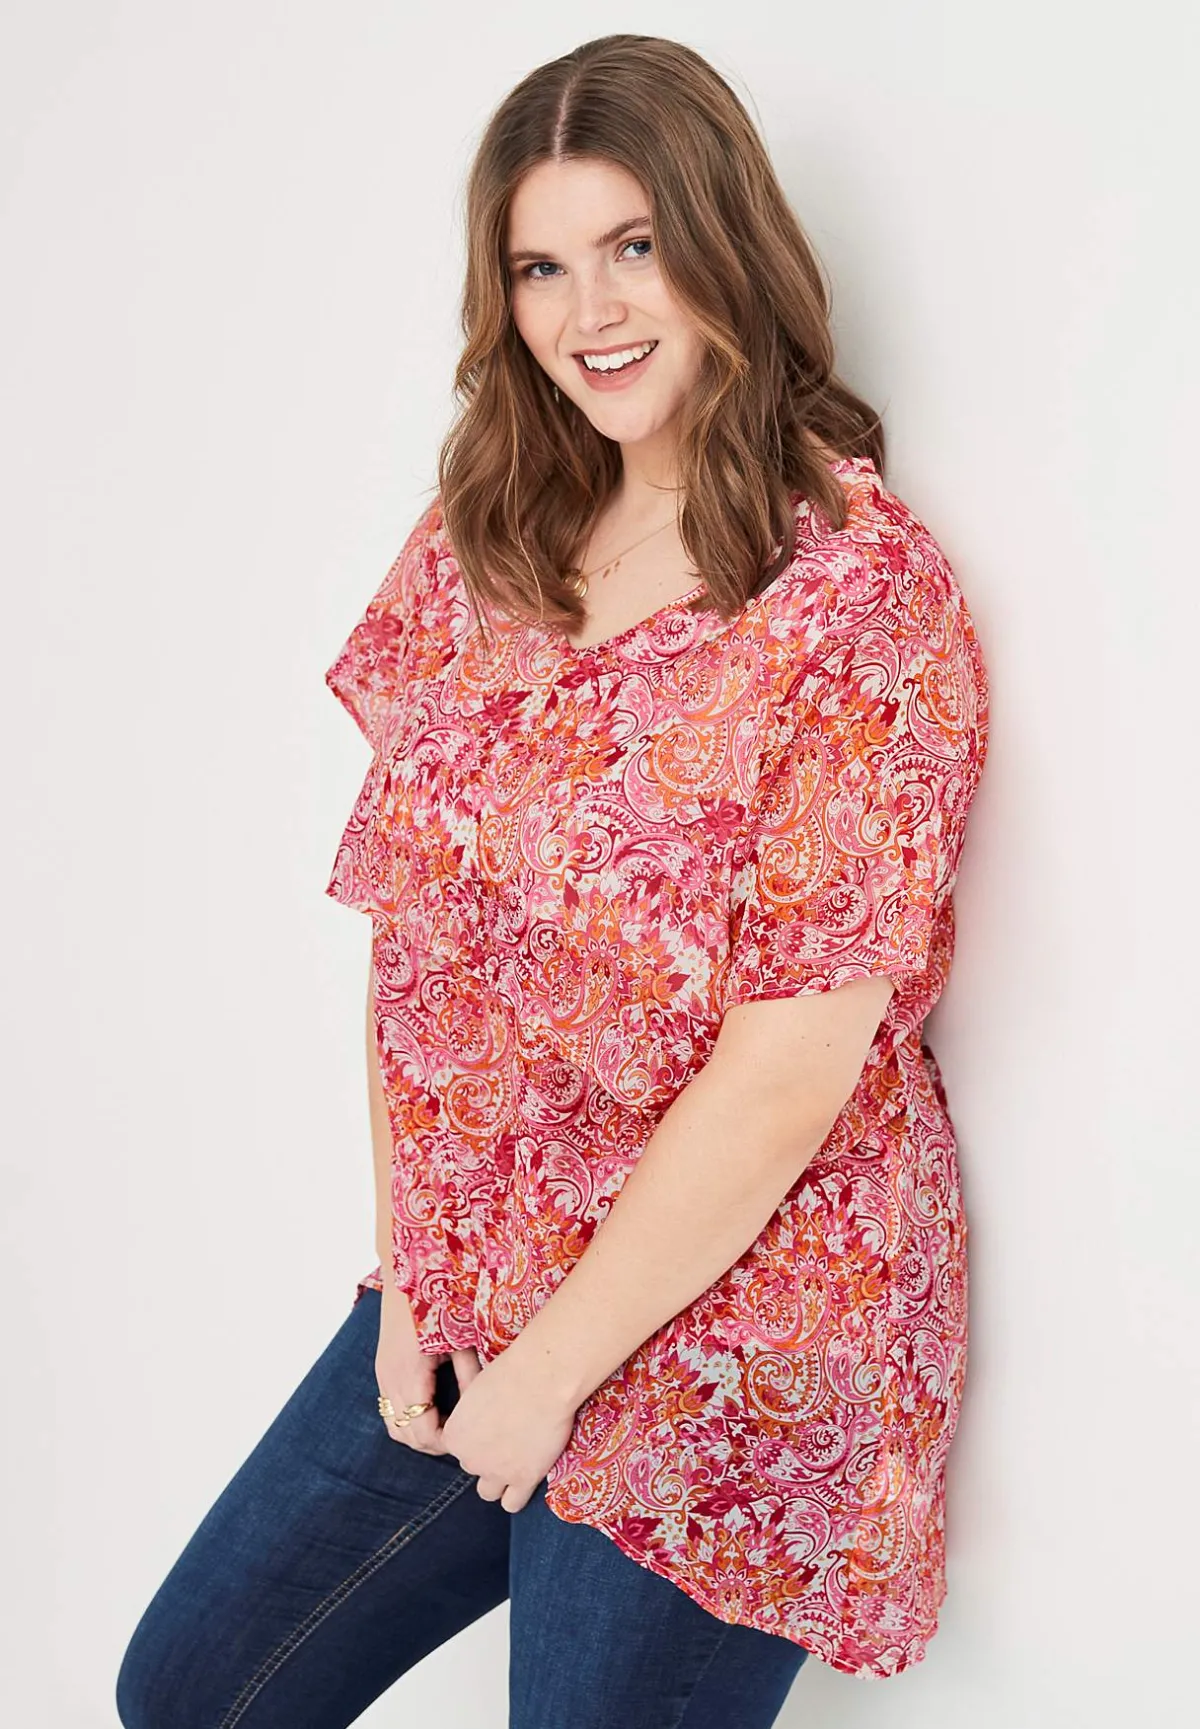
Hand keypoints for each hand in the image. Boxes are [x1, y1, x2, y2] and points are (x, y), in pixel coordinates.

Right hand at [375, 1280, 480, 1454]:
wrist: (407, 1272)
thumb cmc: (438, 1300)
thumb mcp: (461, 1338)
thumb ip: (470, 1374)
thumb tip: (481, 1409)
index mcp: (410, 1374)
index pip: (422, 1431)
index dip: (446, 1442)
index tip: (467, 1437)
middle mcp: (390, 1379)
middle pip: (405, 1435)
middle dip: (433, 1442)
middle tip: (461, 1436)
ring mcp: (382, 1375)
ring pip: (394, 1425)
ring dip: (417, 1432)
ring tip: (447, 1425)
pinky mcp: (382, 1369)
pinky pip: (389, 1409)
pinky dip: (407, 1419)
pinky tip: (432, 1408)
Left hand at [438, 1340, 577, 1511]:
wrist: (541, 1378)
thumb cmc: (512, 1372)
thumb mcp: (479, 1389)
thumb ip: (474, 1412)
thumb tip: (483, 1418)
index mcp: (454, 1435)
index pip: (458, 1448)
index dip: (475, 1438)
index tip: (492, 1426)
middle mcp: (470, 1458)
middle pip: (473, 1466)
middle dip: (488, 1456)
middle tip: (509, 1437)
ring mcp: (496, 1472)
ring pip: (488, 1492)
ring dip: (500, 1479)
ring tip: (517, 1460)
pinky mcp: (523, 1479)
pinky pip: (512, 1504)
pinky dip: (518, 1493)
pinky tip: (528, 1475)